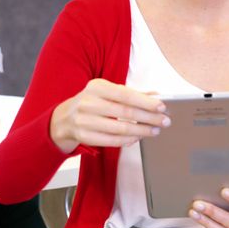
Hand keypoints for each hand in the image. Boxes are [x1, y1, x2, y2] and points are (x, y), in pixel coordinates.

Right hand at [48, 79, 168, 153]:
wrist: (64, 119)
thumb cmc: (90, 103)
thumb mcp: (106, 92)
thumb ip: (131, 93)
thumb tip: (155, 95)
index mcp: (96, 87)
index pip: (125, 94)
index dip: (145, 101)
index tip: (162, 106)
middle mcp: (88, 102)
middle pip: (125, 112)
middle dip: (148, 117)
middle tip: (164, 121)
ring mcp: (85, 120)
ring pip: (120, 128)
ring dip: (141, 130)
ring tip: (154, 130)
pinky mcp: (85, 136)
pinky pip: (112, 140)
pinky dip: (128, 140)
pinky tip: (138, 137)